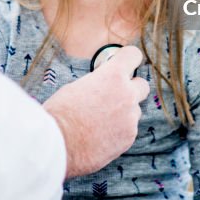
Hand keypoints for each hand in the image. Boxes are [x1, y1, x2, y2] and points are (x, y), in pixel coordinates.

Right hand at [42, 45, 149, 177]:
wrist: (57, 144)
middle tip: (114, 94)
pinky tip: (101, 135)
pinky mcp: (129, 138)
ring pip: (134, 111)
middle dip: (131, 88)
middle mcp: (127, 94)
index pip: (133, 55)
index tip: (124, 62)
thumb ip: (98, 83)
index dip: (128, 58)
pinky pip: (129, 129)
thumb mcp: (76, 86)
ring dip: (123, 112)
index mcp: (113, 75)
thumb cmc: (60, 113)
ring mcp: (130, 118)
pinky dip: (118, 131)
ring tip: (101, 121)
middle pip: (142, 85)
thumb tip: (102, 85)